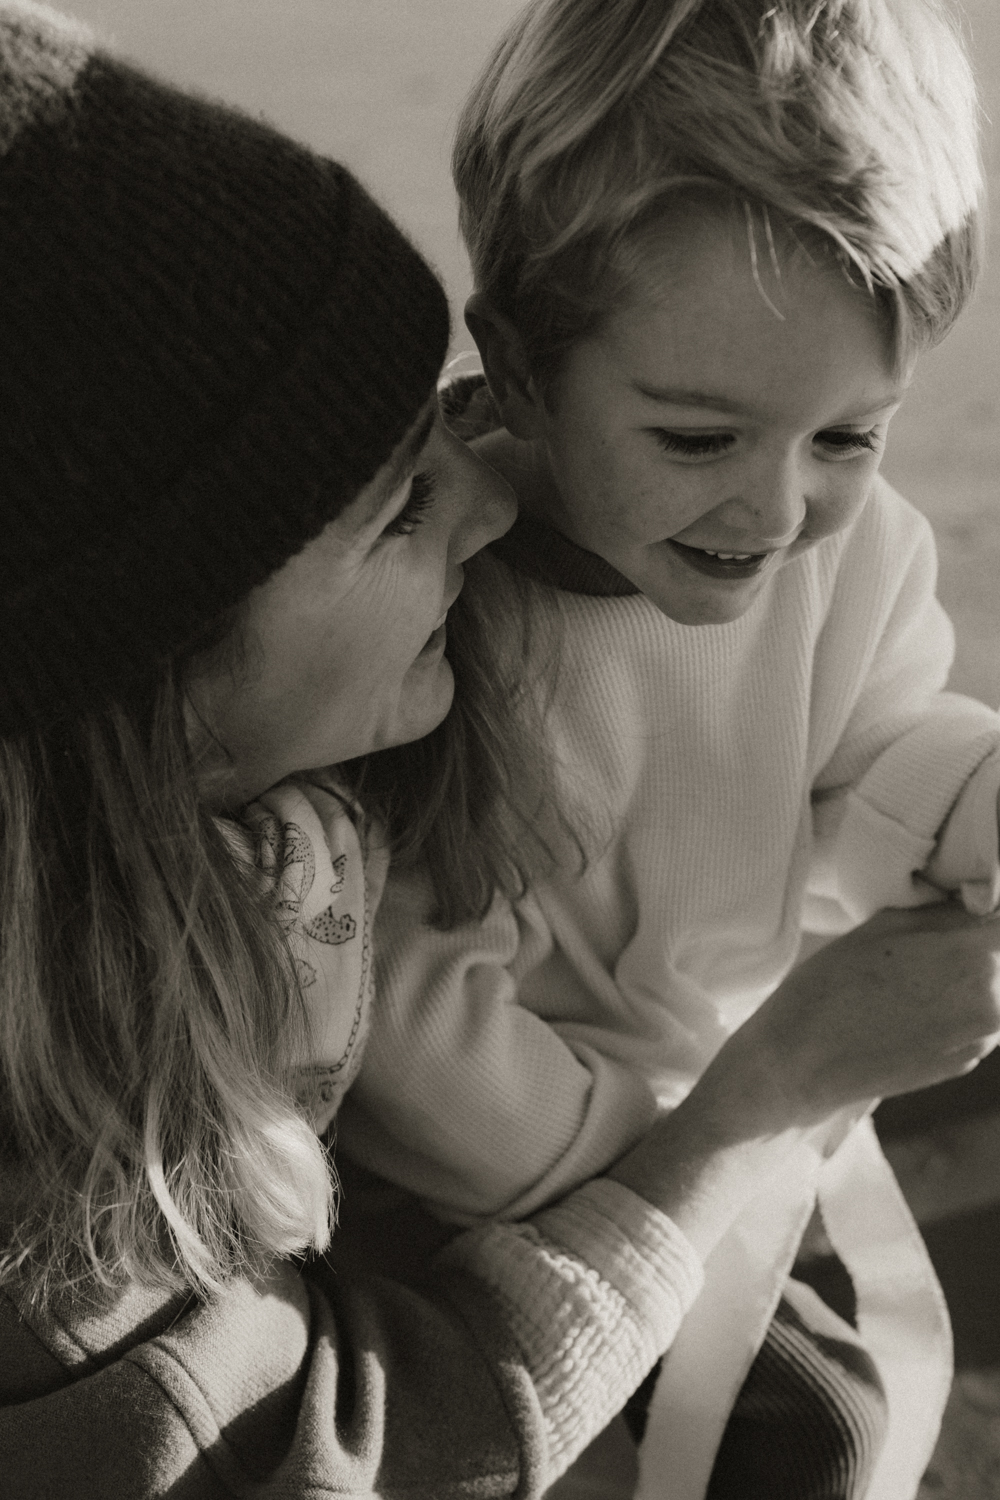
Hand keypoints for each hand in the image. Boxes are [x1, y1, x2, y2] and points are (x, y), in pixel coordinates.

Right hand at [732, 903, 999, 1124]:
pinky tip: (913, 1008)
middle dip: (974, 945)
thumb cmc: (831, 985)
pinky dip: (959, 1009)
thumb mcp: (883, 927)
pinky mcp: (967, 1064)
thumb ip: (941, 913)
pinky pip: (979, 1022)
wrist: (802, 1063)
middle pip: (998, 957)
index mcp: (973, 954)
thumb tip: (973, 906)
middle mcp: (992, 999)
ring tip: (916, 978)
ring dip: (970, 979)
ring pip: (994, 990)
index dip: (983, 914)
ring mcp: (982, 1037)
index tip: (960, 911)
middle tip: (925, 945)